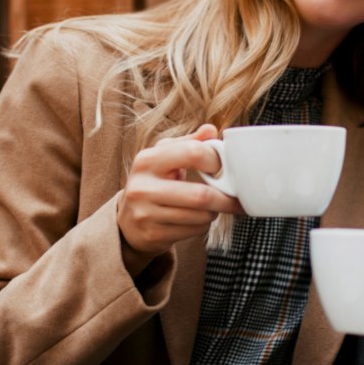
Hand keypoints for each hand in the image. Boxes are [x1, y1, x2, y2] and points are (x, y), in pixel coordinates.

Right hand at [117, 124, 241, 272]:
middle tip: (235, 197)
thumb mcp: (164, 157)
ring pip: (200, 216)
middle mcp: (143, 187)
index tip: (223, 167)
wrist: (128, 221)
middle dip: (225, 198)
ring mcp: (146, 213)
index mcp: (147, 160)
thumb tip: (211, 130)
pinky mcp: (153, 234)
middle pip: (200, 195)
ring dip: (214, 212)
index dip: (215, 160)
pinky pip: (194, 231)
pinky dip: (203, 226)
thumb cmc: (153, 182)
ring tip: (210, 207)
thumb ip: (189, 142)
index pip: (192, 153)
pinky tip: (196, 219)